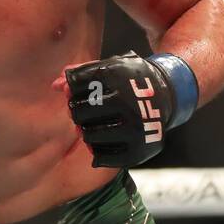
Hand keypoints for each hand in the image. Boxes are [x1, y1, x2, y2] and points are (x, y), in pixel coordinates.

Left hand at [58, 51, 194, 167]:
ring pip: (88, 135)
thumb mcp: (108, 67)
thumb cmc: (129, 80)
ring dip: (84, 130)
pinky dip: (95, 150)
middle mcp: (127, 102)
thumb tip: (55, 86)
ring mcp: (134, 127)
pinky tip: (99, 141)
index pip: (76, 86)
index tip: (75, 93)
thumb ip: (79, 72)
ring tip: (90, 125)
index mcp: (117, 78)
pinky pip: (103, 156)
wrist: (168, 94)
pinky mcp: (139, 149)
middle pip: (80, 112)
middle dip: (76, 111)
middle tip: (82, 112)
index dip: (71, 91)